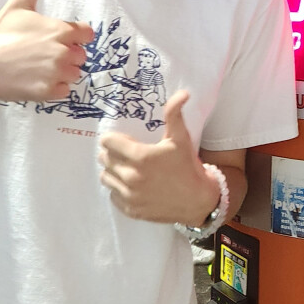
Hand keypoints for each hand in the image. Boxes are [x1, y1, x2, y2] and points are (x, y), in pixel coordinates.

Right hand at [0, 0, 92, 102]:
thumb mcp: (19, 3)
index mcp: (60, 30)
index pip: (87, 34)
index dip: (74, 35)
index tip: (57, 37)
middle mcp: (63, 52)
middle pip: (81, 55)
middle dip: (66, 54)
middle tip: (41, 53)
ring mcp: (56, 74)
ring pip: (74, 74)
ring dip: (61, 72)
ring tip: (38, 67)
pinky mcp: (48, 93)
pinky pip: (65, 91)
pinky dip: (54, 88)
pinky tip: (35, 80)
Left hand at [98, 90, 218, 224]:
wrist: (198, 201)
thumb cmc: (188, 166)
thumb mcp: (181, 138)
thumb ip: (175, 114)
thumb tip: (183, 93)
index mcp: (141, 157)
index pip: (107, 143)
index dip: (114, 138)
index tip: (125, 140)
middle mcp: (131, 177)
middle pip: (104, 159)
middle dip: (113, 153)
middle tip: (128, 153)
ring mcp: (130, 196)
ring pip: (105, 177)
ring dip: (113, 171)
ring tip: (128, 168)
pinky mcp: (131, 210)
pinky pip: (112, 195)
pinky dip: (118, 189)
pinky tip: (132, 185)